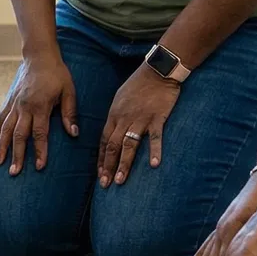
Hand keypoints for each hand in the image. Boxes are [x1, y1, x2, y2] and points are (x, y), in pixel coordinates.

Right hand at [0, 52, 77, 174]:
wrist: (39, 56)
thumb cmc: (57, 74)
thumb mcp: (69, 91)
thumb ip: (69, 113)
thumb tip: (74, 133)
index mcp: (40, 106)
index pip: (39, 133)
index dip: (39, 150)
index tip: (39, 166)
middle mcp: (24, 107)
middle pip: (19, 135)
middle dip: (16, 155)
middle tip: (14, 172)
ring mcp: (14, 104)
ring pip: (5, 129)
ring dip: (2, 147)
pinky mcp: (9, 101)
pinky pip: (0, 119)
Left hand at [97, 67, 180, 186]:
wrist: (157, 71)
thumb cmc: (138, 85)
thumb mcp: (120, 99)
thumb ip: (116, 117)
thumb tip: (112, 132)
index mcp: (114, 115)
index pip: (104, 141)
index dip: (101, 159)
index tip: (100, 174)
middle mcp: (124, 119)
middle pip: (113, 146)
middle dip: (108, 167)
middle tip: (105, 184)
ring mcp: (140, 119)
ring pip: (129, 145)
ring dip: (124, 164)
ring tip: (121, 180)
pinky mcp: (157, 118)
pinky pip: (155, 137)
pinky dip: (154, 150)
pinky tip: (154, 165)